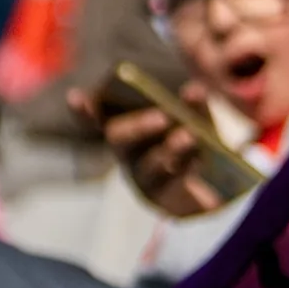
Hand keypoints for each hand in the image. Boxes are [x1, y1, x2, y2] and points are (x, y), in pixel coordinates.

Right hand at [66, 85, 226, 217]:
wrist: (214, 184)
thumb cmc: (194, 140)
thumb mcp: (197, 118)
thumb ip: (194, 104)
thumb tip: (193, 90)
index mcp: (127, 127)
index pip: (98, 118)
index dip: (84, 111)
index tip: (74, 97)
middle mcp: (127, 152)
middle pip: (118, 139)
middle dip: (138, 126)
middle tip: (163, 117)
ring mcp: (142, 177)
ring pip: (148, 163)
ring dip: (169, 149)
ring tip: (188, 137)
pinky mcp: (162, 198)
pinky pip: (171, 184)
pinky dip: (186, 169)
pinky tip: (198, 159)